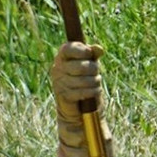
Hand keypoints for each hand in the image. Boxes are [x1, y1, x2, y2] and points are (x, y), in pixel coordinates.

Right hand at [50, 42, 112, 156]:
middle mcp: (57, 68)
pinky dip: (93, 92)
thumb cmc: (86, 81)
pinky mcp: (64, 95)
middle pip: (82, 66)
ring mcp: (59, 82)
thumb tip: (99, 48)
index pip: (68, 48)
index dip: (81, 50)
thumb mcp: (90, 66)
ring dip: (95, 82)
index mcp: (62, 57)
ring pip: (85, 79)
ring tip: (94, 84)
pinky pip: (83, 91)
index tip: (89, 54)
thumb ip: (93, 55)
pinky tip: (93, 92)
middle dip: (94, 70)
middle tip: (95, 74)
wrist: (80, 108)